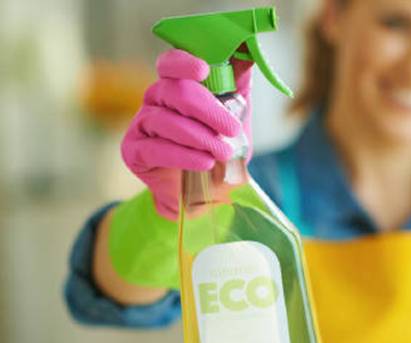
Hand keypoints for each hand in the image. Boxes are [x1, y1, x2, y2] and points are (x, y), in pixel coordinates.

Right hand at [121, 49, 253, 219]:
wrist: (207, 193)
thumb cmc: (218, 149)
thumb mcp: (236, 116)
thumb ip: (239, 86)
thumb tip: (249, 54)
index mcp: (176, 86)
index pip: (171, 64)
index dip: (184, 63)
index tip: (204, 71)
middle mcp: (154, 100)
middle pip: (174, 92)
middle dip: (207, 110)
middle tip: (231, 130)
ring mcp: (140, 125)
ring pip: (166, 121)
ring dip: (199, 137)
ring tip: (222, 153)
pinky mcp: (133, 152)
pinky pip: (155, 149)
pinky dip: (183, 156)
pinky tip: (204, 163)